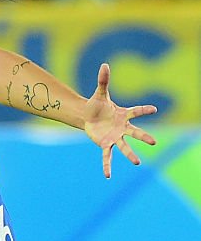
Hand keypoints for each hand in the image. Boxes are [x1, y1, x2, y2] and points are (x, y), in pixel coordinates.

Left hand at [83, 63, 156, 178]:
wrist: (87, 116)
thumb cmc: (97, 105)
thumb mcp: (99, 93)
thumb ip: (103, 81)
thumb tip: (104, 64)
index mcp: (123, 114)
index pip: (136, 111)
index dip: (144, 110)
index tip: (154, 109)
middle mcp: (122, 127)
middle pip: (135, 133)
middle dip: (144, 137)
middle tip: (154, 142)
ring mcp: (114, 137)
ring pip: (124, 147)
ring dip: (130, 154)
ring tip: (138, 162)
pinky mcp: (105, 144)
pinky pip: (107, 156)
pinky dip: (107, 165)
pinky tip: (107, 175)